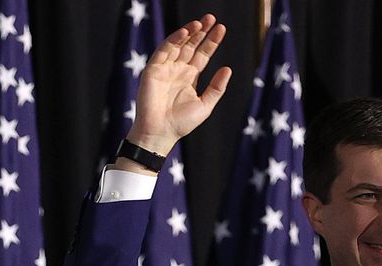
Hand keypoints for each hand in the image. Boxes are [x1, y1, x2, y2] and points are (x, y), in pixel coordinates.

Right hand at [123, 14, 231, 160]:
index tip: (222, 29)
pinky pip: (164, 50)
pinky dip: (174, 39)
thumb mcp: (205, 105)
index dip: (212, 42)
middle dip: (201, 32)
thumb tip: (228, 68)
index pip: (203, 54)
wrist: (161, 132)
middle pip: (191, 45)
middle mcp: (178, 69)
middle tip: (212, 18)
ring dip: (189, 32)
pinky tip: (185, 32)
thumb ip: (216, 87)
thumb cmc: (182, 123)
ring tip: (201, 22)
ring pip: (178, 44)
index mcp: (190, 77)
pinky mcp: (153, 69)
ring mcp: (165, 68)